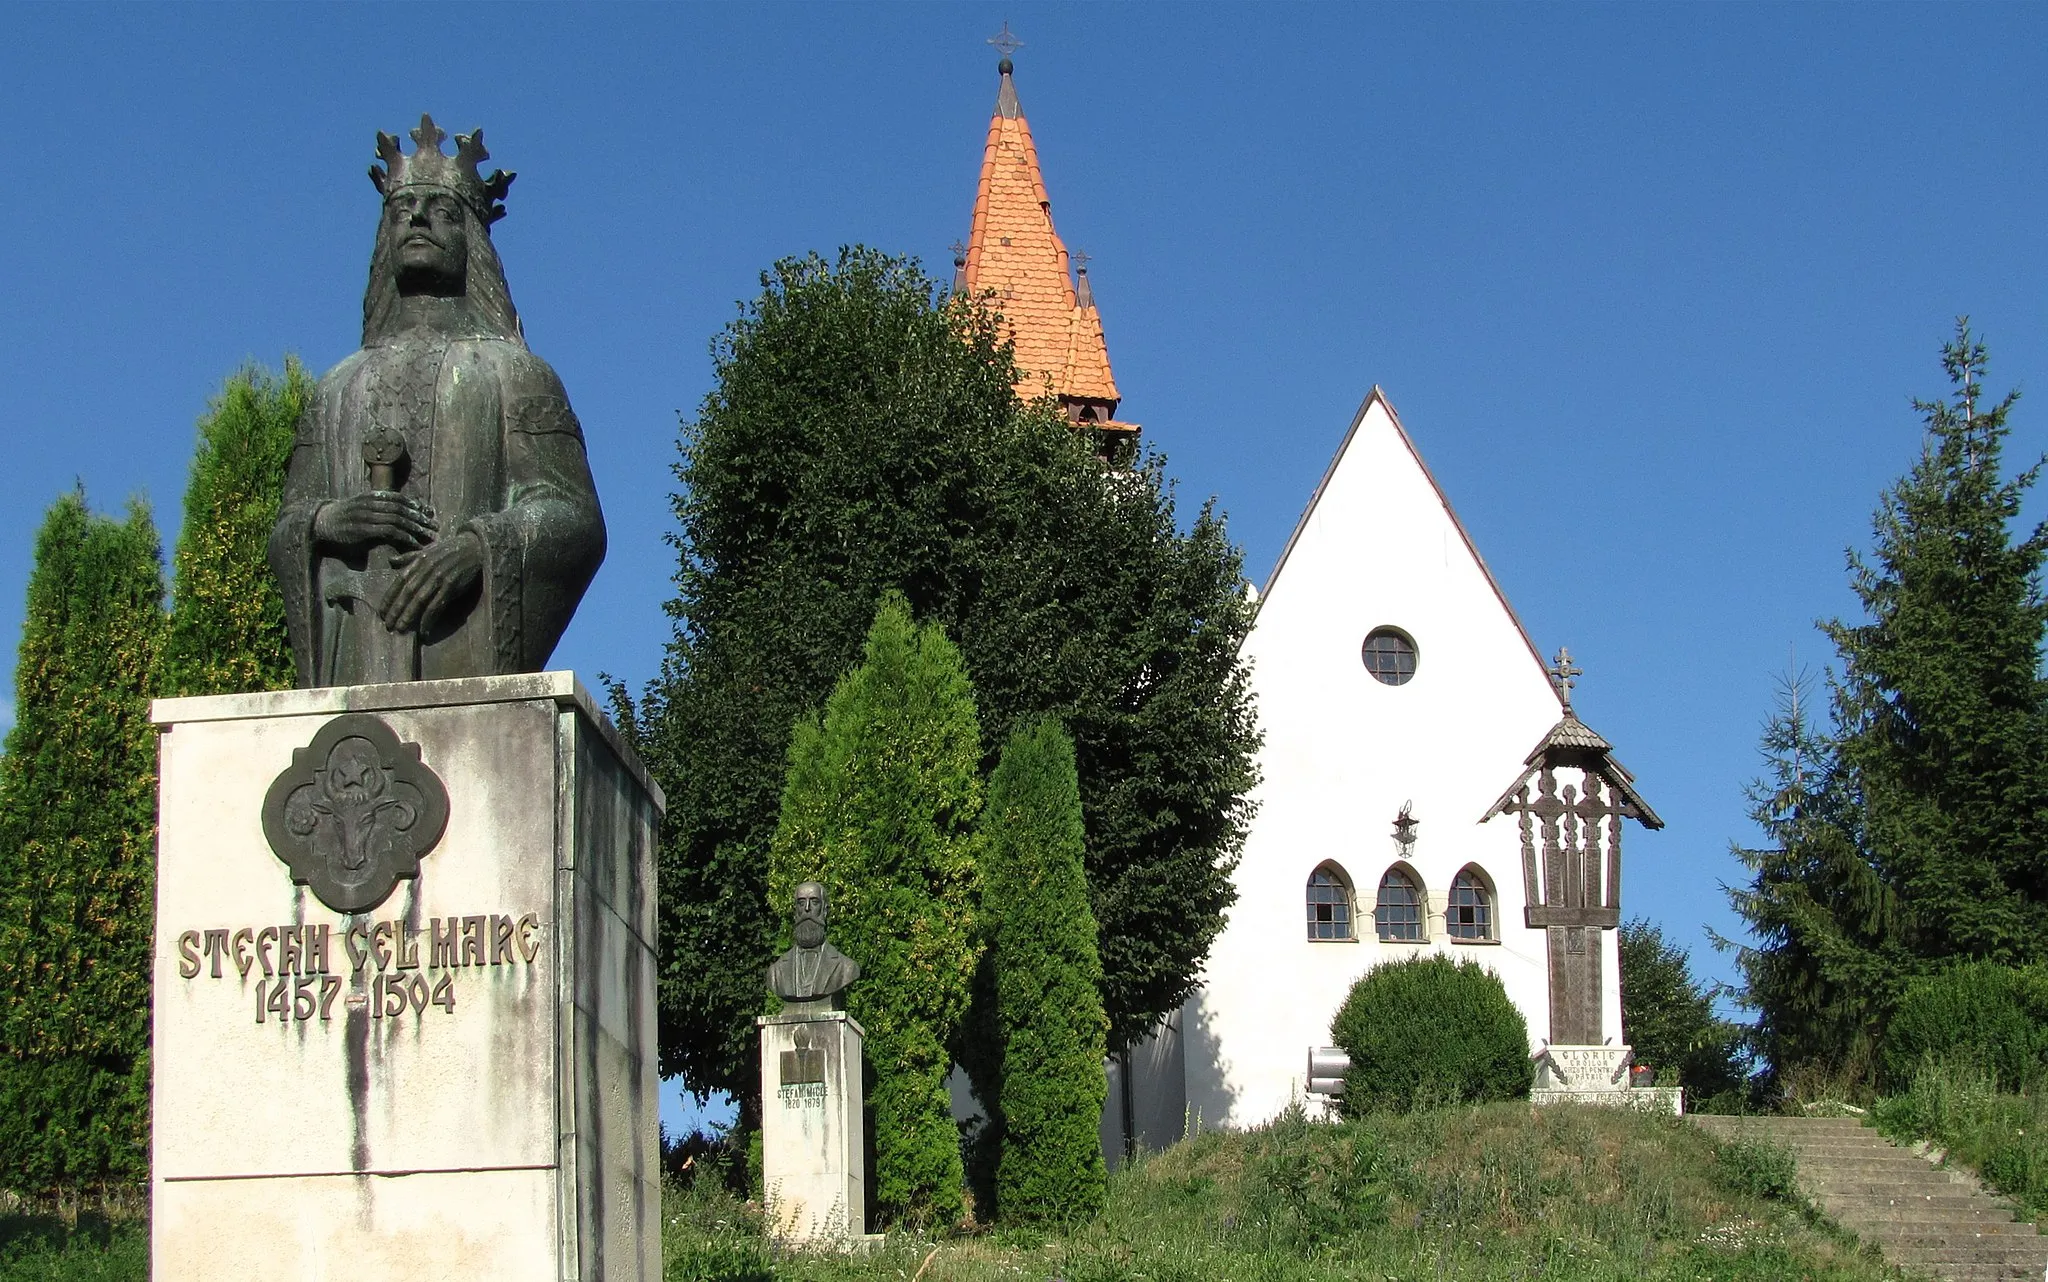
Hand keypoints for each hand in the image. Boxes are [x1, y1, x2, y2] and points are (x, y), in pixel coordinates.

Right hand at [314, 492, 436, 552]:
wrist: (323, 522)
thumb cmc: (347, 515)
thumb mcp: (363, 506)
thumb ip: (381, 507)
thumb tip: (404, 511)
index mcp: (372, 496)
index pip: (399, 498)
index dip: (415, 505)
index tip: (429, 513)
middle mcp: (370, 503)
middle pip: (402, 509)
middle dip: (420, 518)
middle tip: (435, 526)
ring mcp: (366, 516)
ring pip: (398, 520)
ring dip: (416, 528)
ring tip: (428, 536)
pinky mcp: (364, 530)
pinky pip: (389, 532)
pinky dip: (404, 537)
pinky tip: (414, 544)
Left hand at [381, 531, 484, 633]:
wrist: (474, 547)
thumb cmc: (450, 550)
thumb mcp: (428, 550)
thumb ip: (409, 557)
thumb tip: (391, 561)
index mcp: (419, 561)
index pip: (399, 581)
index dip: (389, 597)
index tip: (381, 612)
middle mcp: (427, 569)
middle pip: (407, 593)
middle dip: (396, 610)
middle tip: (388, 625)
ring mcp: (440, 578)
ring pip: (420, 600)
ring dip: (409, 616)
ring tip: (400, 629)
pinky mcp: (452, 586)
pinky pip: (437, 605)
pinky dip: (429, 619)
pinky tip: (423, 630)